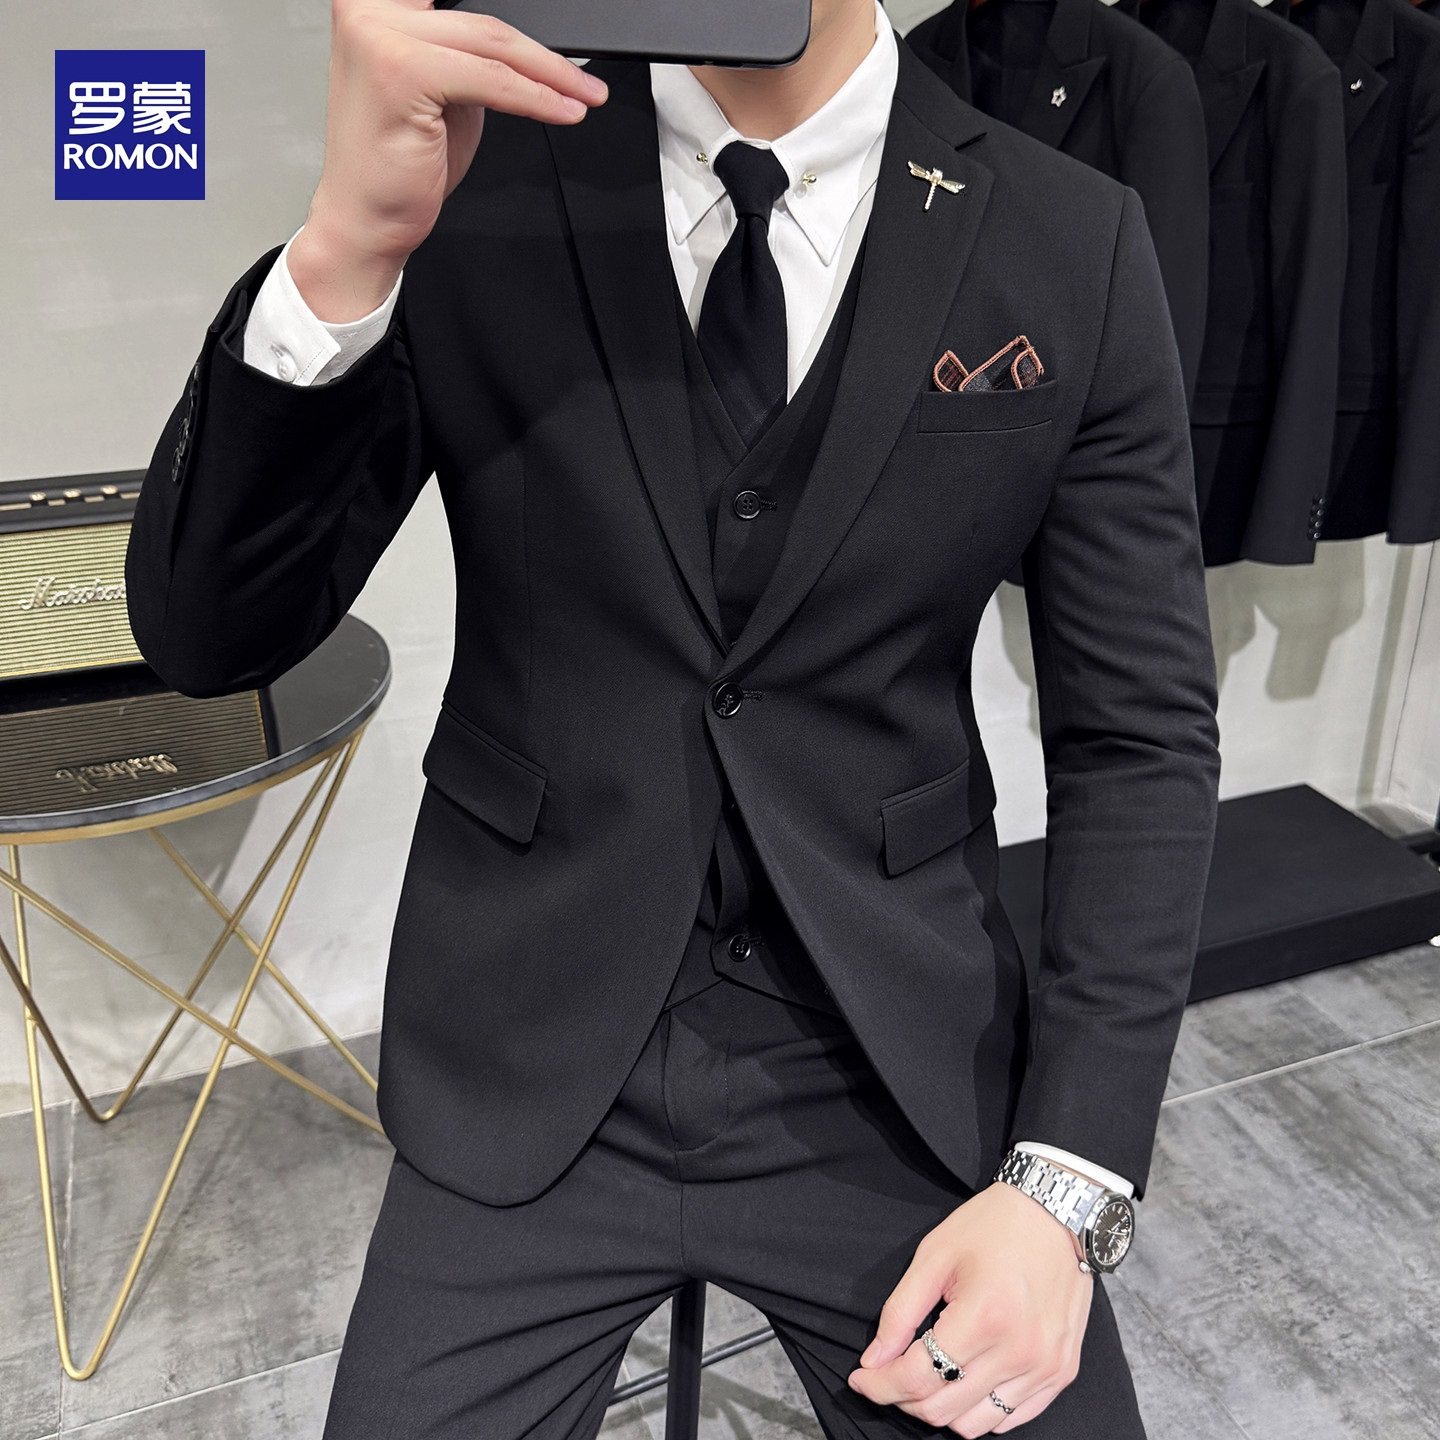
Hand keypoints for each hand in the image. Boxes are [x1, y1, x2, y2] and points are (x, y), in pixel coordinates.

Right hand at [290, 0, 609, 318]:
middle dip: (546, 57)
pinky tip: (562, 111)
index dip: (518, 26)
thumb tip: (524, 49)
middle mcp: (368, 9)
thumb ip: (468, 57)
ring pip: (492, 46)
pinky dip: (535, 98)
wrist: (366, 219)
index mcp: (373, 4)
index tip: (557, 56)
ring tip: (583, 97)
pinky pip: (491, 81)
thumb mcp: (442, 90)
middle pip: (484, 22)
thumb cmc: (398, 163)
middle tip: (586, 83)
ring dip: (551, 76)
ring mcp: (379, 35)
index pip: (464, 3)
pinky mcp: (401, 70)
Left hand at [847, 1182, 1092, 1434]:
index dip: (880, 1385)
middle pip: (943, 1410)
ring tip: (926, 1377)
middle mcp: (1019, 1352)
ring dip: (940, 1408)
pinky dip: (978, 1410)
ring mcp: (1045, 1368)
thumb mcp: (934, 1256)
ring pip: (975, 1425)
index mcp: (984, 1318)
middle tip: (887, 1375)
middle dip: (903, 1398)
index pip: (918, 1378)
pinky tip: (963, 1380)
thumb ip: (900, 1313)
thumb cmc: (993, 1226)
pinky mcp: (1061, 1373)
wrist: (1057, 1211)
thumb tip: (874, 1360)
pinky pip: (1010, 1418)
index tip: (860, 1379)